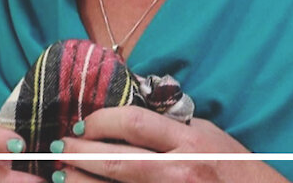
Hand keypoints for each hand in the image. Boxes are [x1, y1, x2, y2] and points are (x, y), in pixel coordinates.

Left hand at [52, 108, 284, 182]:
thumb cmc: (238, 170)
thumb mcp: (212, 137)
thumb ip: (175, 127)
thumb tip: (133, 116)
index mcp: (191, 143)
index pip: (135, 123)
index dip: (101, 120)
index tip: (83, 122)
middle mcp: (180, 171)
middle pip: (116, 159)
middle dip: (79, 151)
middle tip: (55, 146)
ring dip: (79, 180)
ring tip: (59, 172)